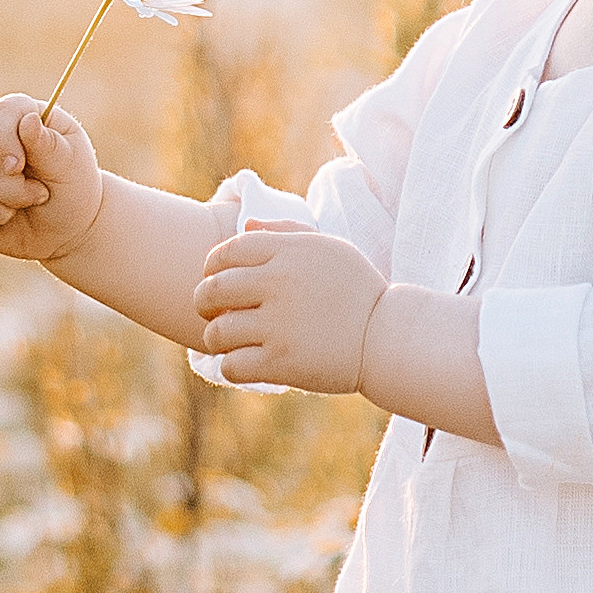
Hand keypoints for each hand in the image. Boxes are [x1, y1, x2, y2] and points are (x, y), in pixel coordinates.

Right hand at [0, 96, 104, 266]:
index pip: (0, 114)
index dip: (3, 140)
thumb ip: (49, 145)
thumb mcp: (71, 166)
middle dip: (13, 191)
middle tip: (41, 195)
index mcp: (22, 117)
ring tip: (20, 210)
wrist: (68, 226)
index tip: (17, 167)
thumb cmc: (73, 188)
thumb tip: (28, 121)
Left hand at [194, 226, 384, 392]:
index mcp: (288, 252)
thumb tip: (245, 225)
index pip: (226, 252)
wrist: (389, 338)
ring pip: (217, 332)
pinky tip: (246, 363)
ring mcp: (278, 325)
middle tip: (211, 313)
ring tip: (229, 342)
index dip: (212, 267)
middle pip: (212, 290)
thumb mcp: (329, 248)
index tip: (216, 280)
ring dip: (217, 338)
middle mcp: (279, 284)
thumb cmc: (358, 290)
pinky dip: (232, 366)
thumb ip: (285, 232)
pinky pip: (231, 365)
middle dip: (204, 304)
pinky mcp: (281, 363)